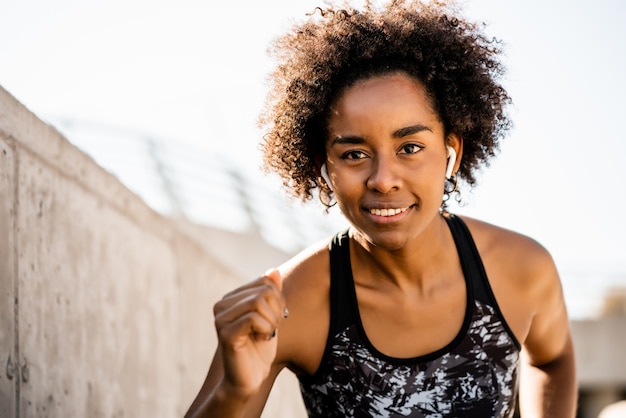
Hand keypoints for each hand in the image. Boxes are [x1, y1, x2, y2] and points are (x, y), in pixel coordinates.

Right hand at [213, 268, 286, 397]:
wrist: (250, 379)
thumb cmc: (260, 349)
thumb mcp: (270, 316)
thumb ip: (271, 293)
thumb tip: (272, 270)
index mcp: (231, 298)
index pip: (264, 281)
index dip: (278, 298)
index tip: (275, 317)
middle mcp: (221, 305)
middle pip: (263, 290)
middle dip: (276, 310)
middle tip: (271, 328)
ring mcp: (220, 319)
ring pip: (259, 302)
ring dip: (271, 321)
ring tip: (266, 334)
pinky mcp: (225, 333)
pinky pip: (254, 318)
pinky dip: (266, 329)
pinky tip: (261, 340)